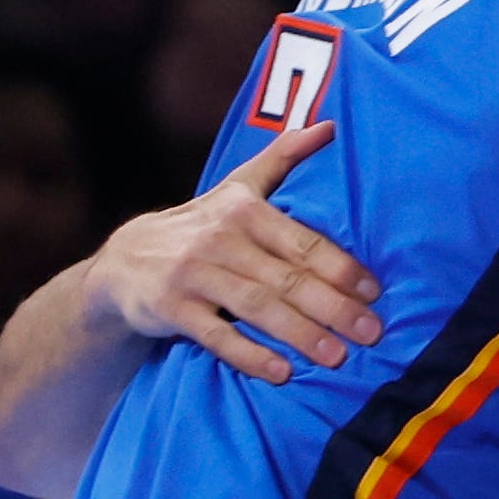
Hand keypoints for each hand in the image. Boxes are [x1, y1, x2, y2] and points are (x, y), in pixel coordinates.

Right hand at [97, 121, 382, 381]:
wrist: (123, 261)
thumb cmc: (201, 225)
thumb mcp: (238, 187)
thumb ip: (282, 158)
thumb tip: (328, 126)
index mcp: (245, 212)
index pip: (303, 242)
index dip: (342, 267)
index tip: (375, 292)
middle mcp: (220, 241)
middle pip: (287, 278)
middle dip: (333, 308)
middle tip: (372, 332)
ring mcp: (193, 276)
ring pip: (257, 308)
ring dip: (300, 334)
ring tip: (338, 357)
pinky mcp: (170, 309)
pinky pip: (216, 336)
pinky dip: (250, 355)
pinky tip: (283, 373)